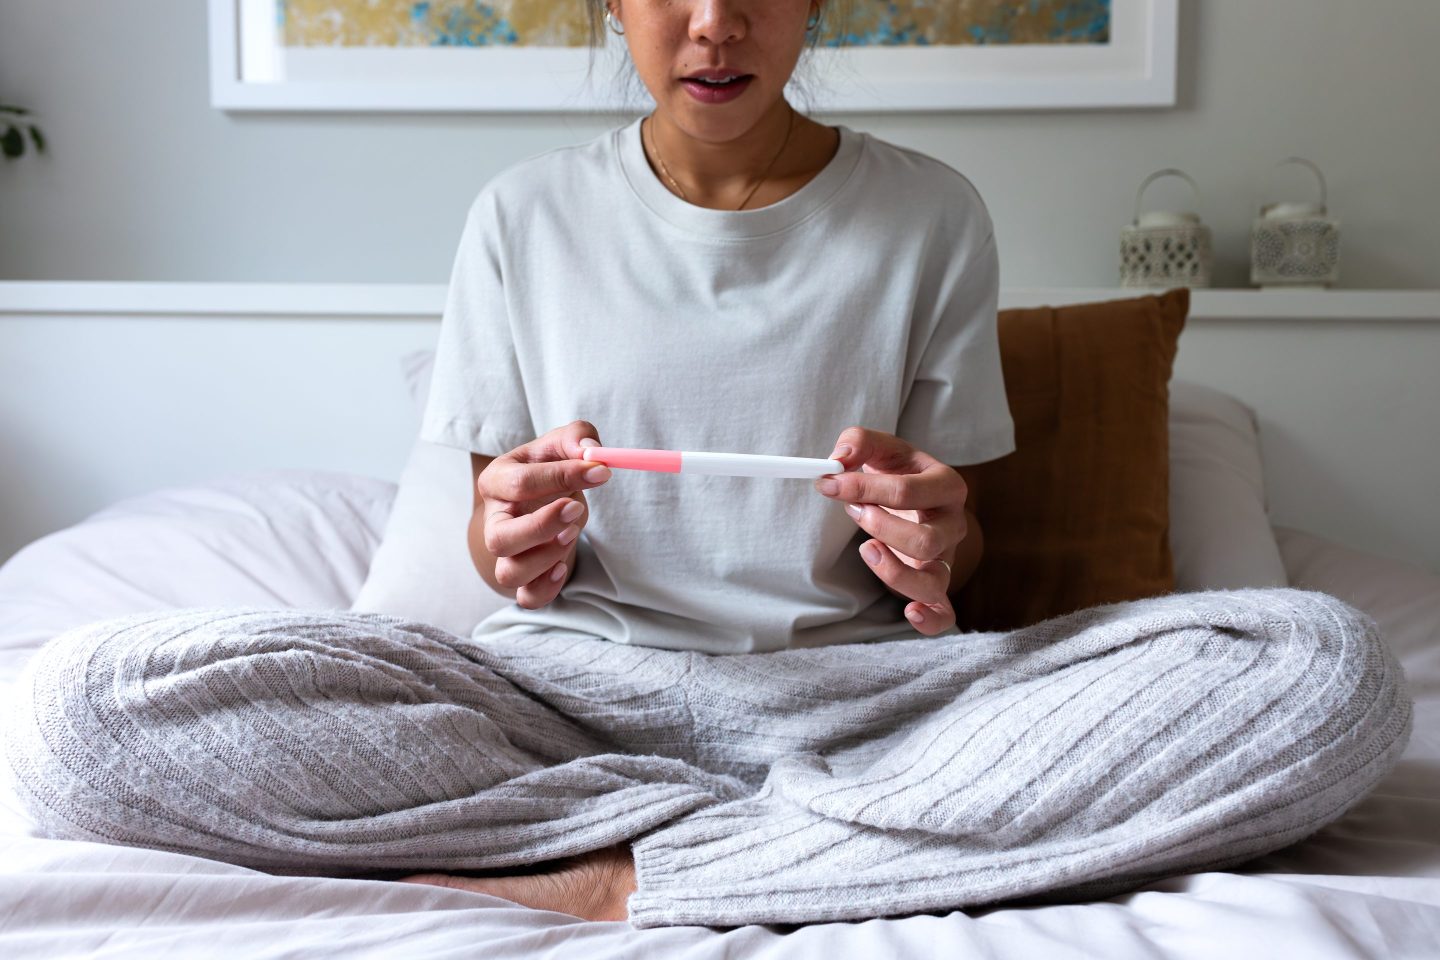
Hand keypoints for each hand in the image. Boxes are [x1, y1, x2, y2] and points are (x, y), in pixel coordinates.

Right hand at [480, 420, 610, 609]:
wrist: (543, 499)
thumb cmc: (550, 468)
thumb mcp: (562, 442)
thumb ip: (577, 437)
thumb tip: (590, 452)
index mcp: (497, 481)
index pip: (519, 483)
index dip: (562, 476)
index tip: (601, 472)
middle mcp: (495, 520)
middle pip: (499, 539)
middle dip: (542, 527)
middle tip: (577, 508)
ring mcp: (505, 554)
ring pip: (509, 573)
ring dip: (545, 558)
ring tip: (572, 534)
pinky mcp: (524, 579)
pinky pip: (527, 598)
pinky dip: (547, 589)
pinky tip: (564, 565)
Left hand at [814, 427, 968, 635]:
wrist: (916, 497)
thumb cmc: (899, 472)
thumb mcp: (881, 448)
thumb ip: (859, 442)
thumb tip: (838, 459)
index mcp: (946, 485)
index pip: (907, 492)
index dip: (863, 489)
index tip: (828, 483)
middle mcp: (954, 524)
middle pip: (926, 539)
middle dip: (879, 527)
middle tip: (852, 512)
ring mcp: (947, 558)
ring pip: (933, 580)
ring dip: (893, 571)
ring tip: (867, 549)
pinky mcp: (936, 585)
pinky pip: (944, 613)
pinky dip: (929, 619)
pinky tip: (908, 613)